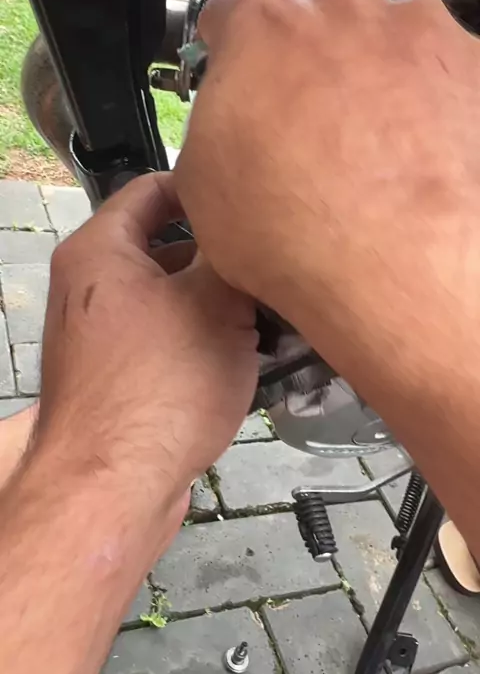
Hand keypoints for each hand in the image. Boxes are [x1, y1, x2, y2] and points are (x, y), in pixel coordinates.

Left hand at [37, 173, 258, 496]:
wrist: (112, 486)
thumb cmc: (162, 382)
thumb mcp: (215, 304)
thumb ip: (233, 255)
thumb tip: (249, 231)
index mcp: (99, 251)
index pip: (152, 189)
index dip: (206, 188)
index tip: (255, 200)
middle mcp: (91, 286)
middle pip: (166, 247)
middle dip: (222, 256)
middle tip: (276, 261)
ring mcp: (102, 336)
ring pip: (173, 299)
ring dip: (220, 304)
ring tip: (278, 312)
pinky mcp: (119, 377)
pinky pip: (167, 340)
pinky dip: (205, 340)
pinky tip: (254, 356)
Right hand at [174, 0, 479, 408]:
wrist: (402, 272)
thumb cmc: (307, 235)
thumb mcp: (202, 188)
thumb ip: (212, 131)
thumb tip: (226, 134)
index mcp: (264, 26)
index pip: (231, 19)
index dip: (230, 60)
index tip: (239, 86)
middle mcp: (344, 13)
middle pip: (314, 30)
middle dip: (306, 76)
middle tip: (305, 142)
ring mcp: (419, 36)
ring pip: (383, 50)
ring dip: (371, 91)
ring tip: (367, 165)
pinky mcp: (475, 70)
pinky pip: (440, 80)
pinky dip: (427, 112)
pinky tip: (412, 166)